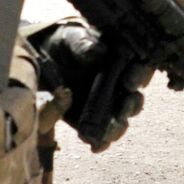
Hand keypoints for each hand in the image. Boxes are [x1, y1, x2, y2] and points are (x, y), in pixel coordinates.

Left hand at [31, 21, 151, 152]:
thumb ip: (83, 44)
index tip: (128, 81)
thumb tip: (98, 51)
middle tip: (123, 109)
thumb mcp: (71, 38)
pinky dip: (101, 142)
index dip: (140, 75)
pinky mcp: (91, 119)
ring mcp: (107, 104)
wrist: (42, 58)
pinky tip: (95, 145)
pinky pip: (102, 134)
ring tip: (110, 129)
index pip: (140, 68)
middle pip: (135, 98)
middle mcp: (120, 85)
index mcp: (123, 60)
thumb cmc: (64, 44)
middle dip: (132, 105)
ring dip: (118, 127)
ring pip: (121, 119)